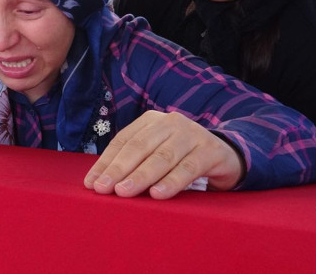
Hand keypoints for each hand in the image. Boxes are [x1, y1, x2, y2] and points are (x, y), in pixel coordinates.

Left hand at [84, 111, 243, 198]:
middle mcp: (170, 122)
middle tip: (103, 189)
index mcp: (152, 121)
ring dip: (141, 176)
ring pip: (162, 157)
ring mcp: (192, 134)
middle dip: (118, 169)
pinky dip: (171, 182)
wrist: (225, 156)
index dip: (106, 162)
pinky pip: (188, 168)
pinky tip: (157, 194)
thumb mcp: (156, 156)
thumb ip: (133, 163)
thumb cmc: (181, 158)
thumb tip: (99, 182)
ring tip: (124, 192)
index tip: (91, 183)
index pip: (123, 141)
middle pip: (139, 147)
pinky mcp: (210, 150)